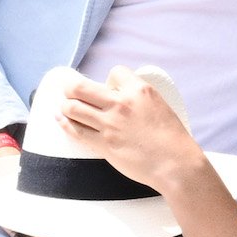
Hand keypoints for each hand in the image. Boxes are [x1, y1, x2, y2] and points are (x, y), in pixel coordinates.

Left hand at [54, 66, 204, 189]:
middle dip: (71, 87)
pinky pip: (76, 130)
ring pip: (73, 108)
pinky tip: (61, 119)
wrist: (174, 163)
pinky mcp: (104, 144)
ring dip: (66, 106)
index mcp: (139, 90)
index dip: (109, 79)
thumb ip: (139, 98)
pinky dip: (65, 123)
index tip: (109, 87)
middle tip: (71, 91)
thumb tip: (120, 96)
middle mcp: (121, 103)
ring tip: (67, 107)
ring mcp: (110, 124)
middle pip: (80, 87)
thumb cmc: (171, 137)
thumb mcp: (159, 105)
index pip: (114, 72)